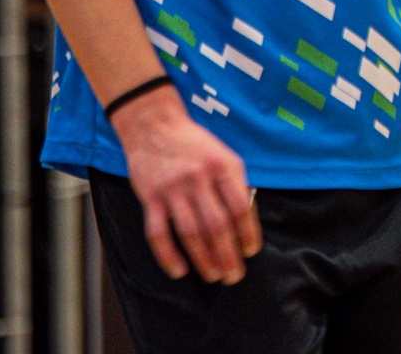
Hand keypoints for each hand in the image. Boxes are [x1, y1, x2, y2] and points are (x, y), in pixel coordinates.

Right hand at [111, 84, 262, 281]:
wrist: (154, 125)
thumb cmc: (195, 143)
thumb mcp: (224, 155)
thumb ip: (234, 184)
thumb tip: (246, 221)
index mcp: (224, 166)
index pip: (240, 207)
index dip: (248, 233)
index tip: (250, 251)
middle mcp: (200, 178)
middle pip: (217, 225)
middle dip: (228, 254)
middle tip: (234, 275)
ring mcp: (173, 189)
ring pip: (191, 233)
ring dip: (204, 258)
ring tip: (213, 275)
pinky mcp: (150, 198)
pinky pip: (158, 233)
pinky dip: (168, 255)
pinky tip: (179, 270)